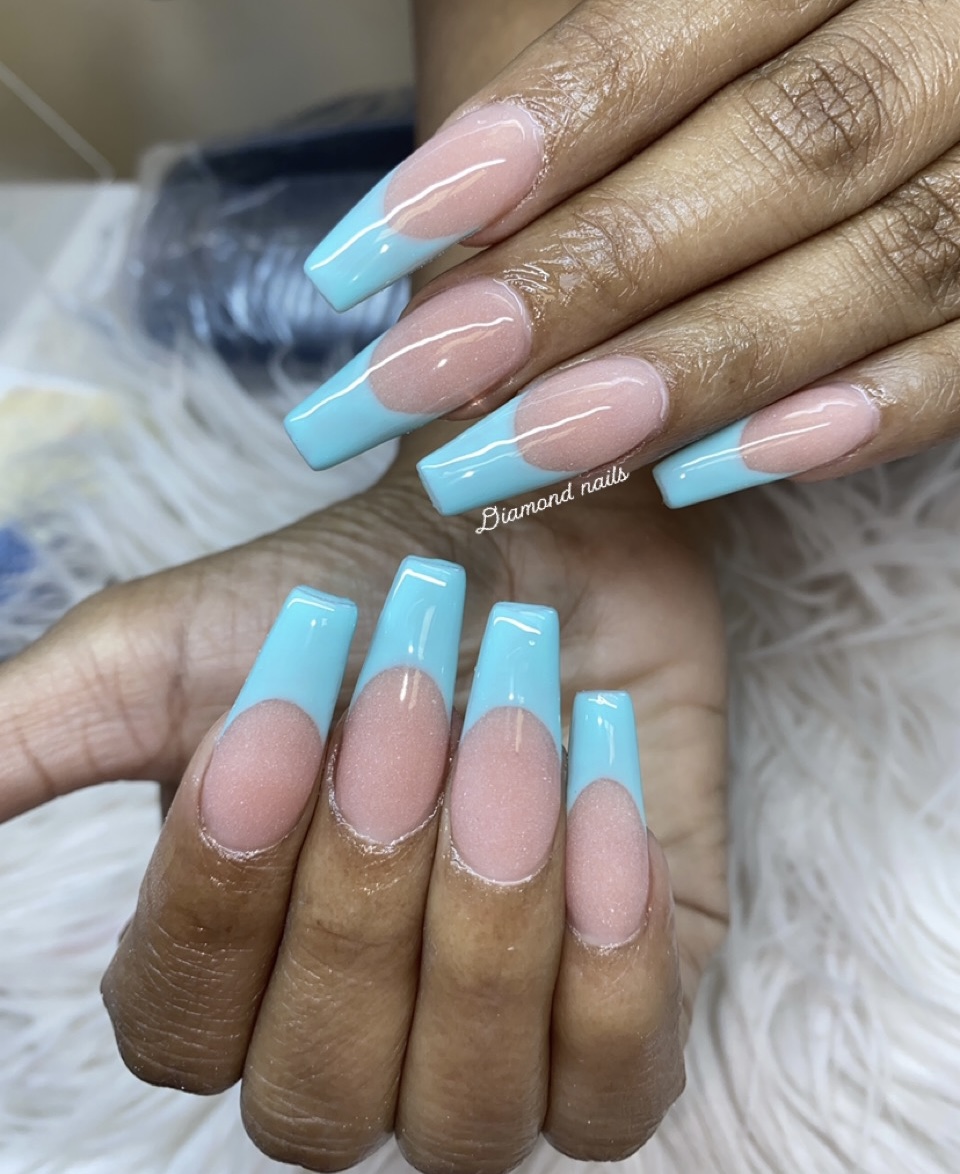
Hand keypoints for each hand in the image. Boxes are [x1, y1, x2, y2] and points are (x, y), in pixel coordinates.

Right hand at [0, 454, 726, 1168]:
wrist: (533, 546)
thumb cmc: (348, 598)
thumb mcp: (157, 656)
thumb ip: (20, 748)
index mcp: (226, 978)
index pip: (181, 1033)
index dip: (223, 893)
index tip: (281, 717)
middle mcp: (355, 1046)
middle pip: (320, 1095)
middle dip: (363, 894)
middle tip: (410, 708)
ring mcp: (496, 1052)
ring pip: (467, 1115)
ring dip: (487, 913)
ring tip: (515, 733)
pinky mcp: (626, 1023)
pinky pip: (616, 1089)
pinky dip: (613, 954)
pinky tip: (599, 805)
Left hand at [281, 0, 959, 512]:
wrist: (888, 50)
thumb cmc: (712, 42)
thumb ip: (542, 63)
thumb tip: (434, 239)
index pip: (681, 28)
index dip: (540, 137)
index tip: (376, 250)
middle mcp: (953, 22)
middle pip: (795, 148)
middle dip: (596, 278)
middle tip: (418, 385)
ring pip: (894, 260)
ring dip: (702, 371)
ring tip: (531, 452)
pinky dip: (862, 419)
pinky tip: (709, 473)